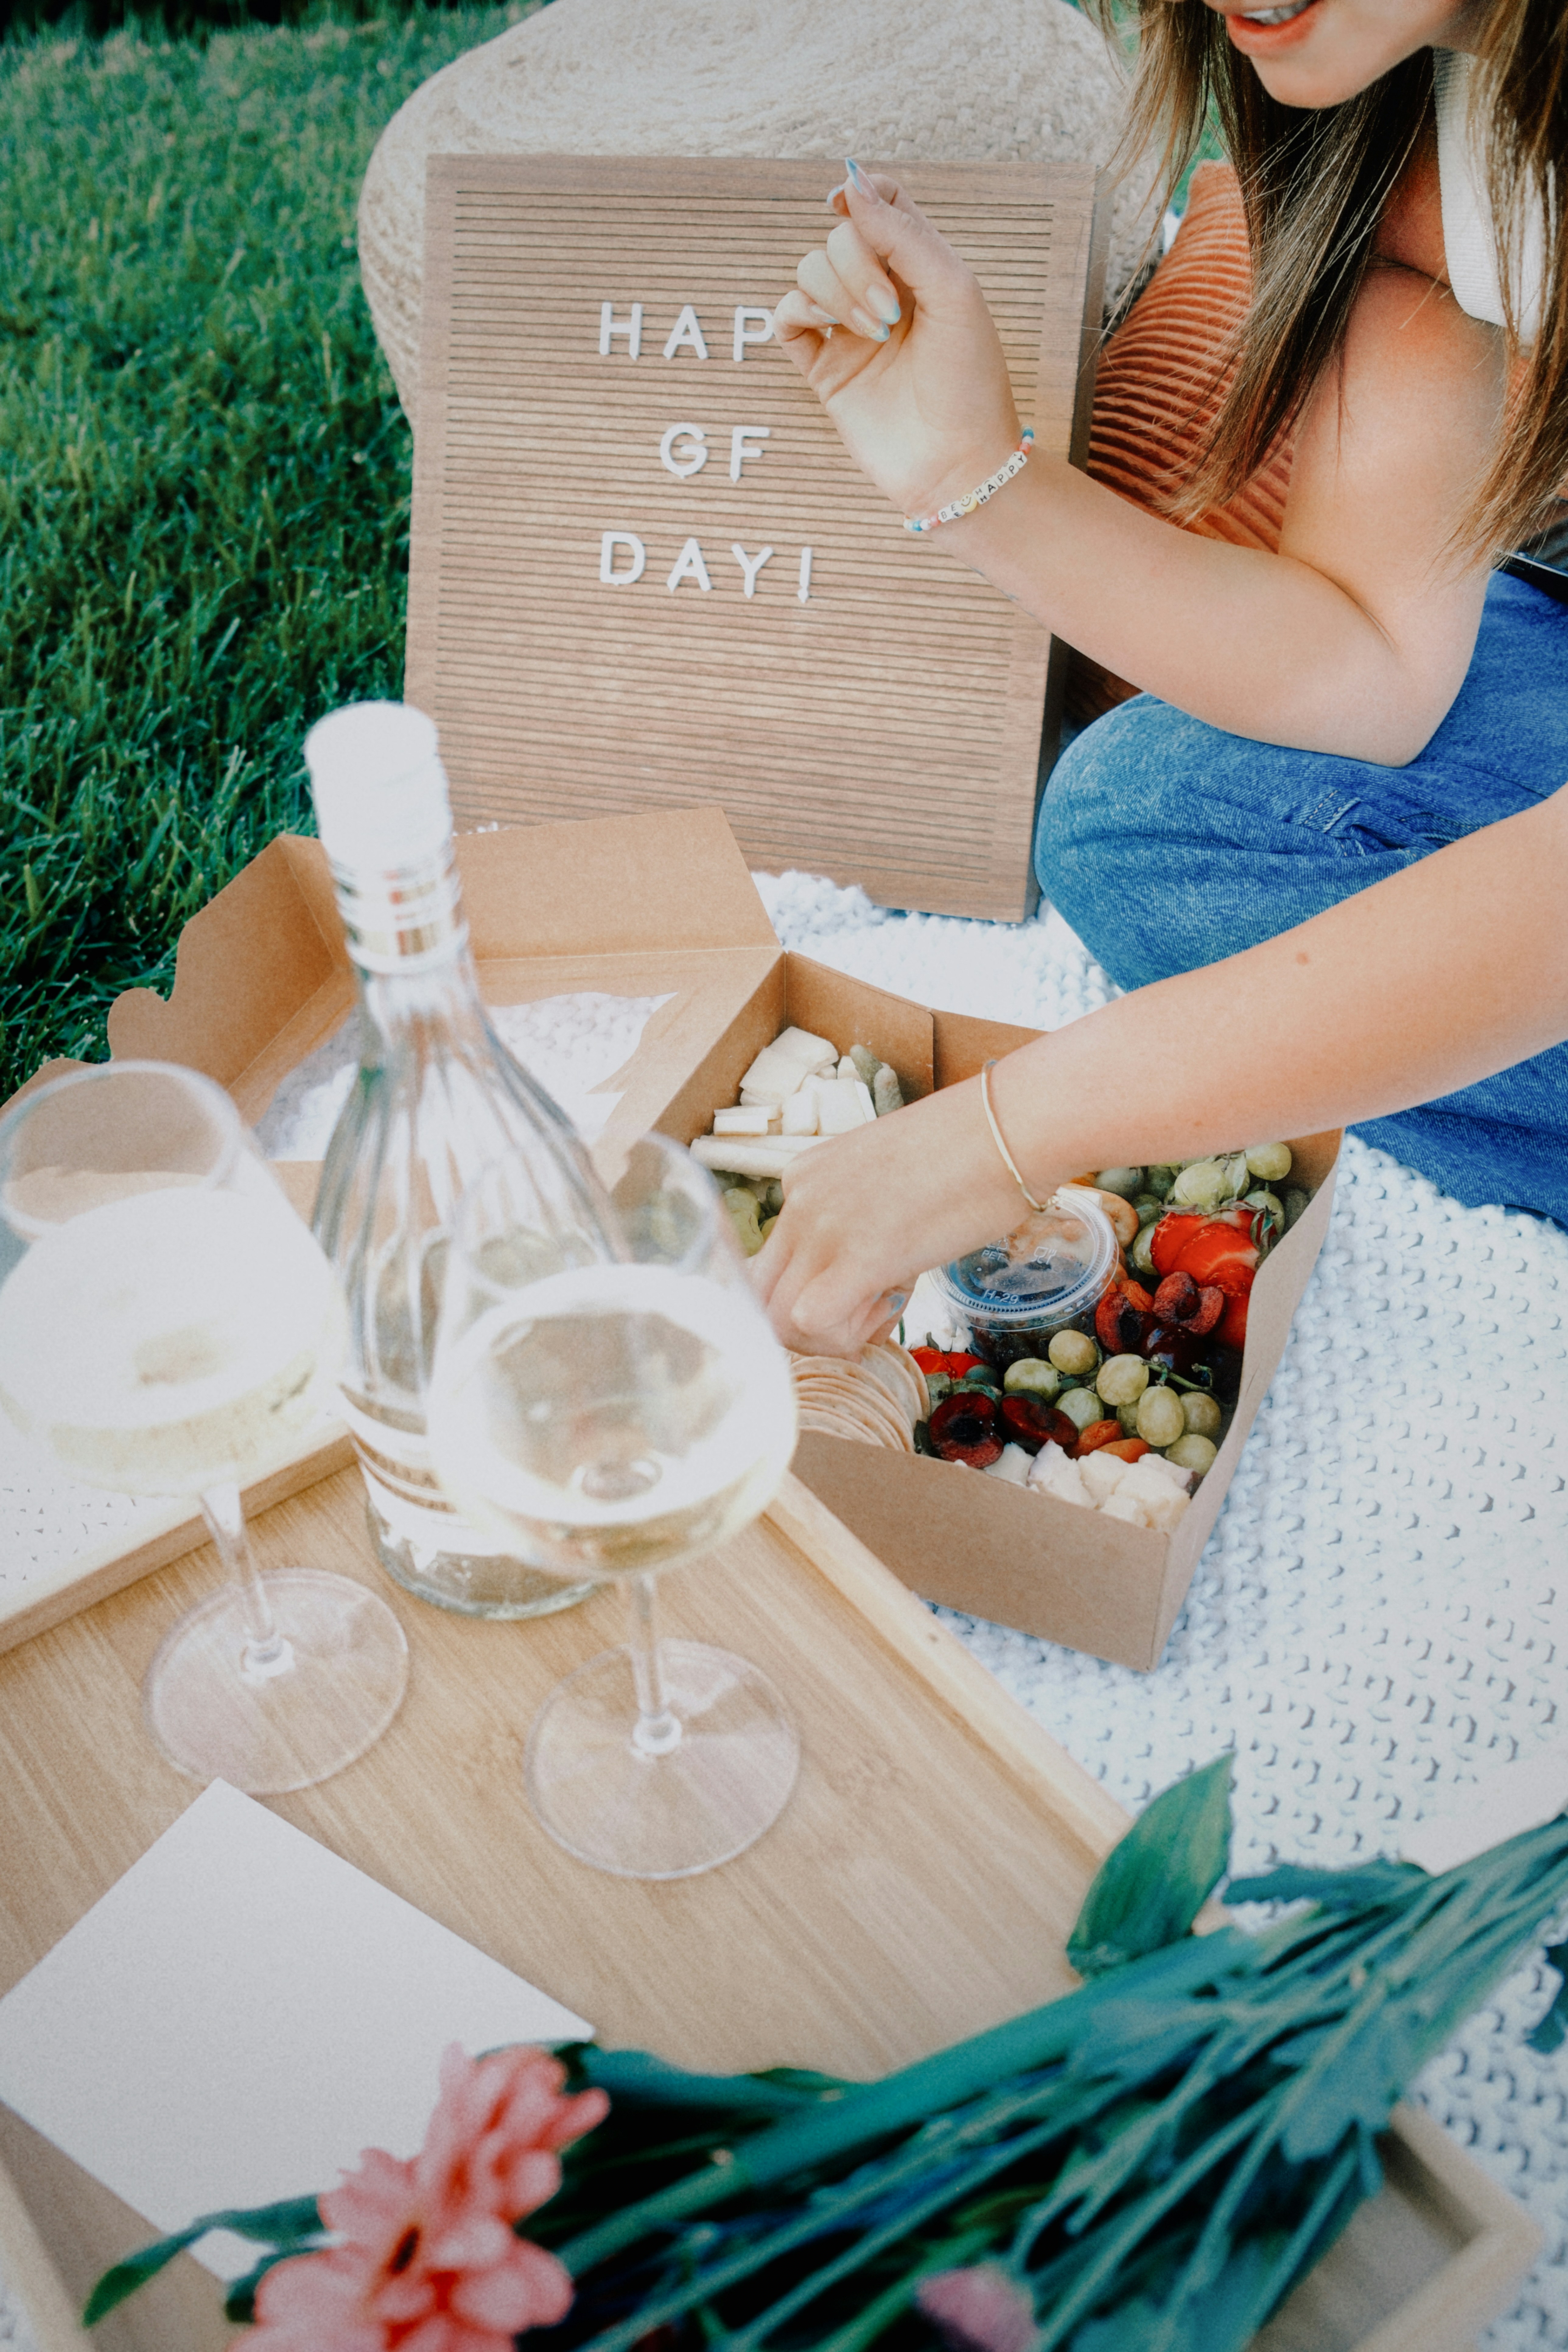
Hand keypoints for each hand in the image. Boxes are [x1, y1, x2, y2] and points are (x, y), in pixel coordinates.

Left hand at [751, 1079, 1023, 1356]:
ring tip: (883, 1307)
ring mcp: (823, 1226)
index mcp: (805, 1178)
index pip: (776, 1261)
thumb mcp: (890, 1182)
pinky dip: (845, 1336)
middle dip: (809, 1324)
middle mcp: (800, 1199)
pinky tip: (888, 1308)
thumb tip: (863, 1278)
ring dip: (828, 1335)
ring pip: (780, 1317)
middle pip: (765, 1295)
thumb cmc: (971, 1153)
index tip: (867, 1286)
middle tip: (867, 1312)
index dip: (816, 1288)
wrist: (1011, 1129)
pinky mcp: (859, 1256)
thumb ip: (861, 1221)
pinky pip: (813, 1322)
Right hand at [771, 163, 1021, 518]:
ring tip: (877, 334)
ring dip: (837, 291)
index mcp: (921, 270)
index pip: (882, 205)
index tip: (855, 206)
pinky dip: (799, 309)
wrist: (957, 464)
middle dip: (859, 263)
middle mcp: (883, 294)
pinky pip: (786, 315)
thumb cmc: (969, 381)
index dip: (864, 193)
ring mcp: (849, 330)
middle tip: (893, 313)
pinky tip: (830, 330)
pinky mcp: (823, 368)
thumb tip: (850, 184)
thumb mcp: (952, 291)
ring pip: (810, 269)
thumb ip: (903, 234)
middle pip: (841, 235)